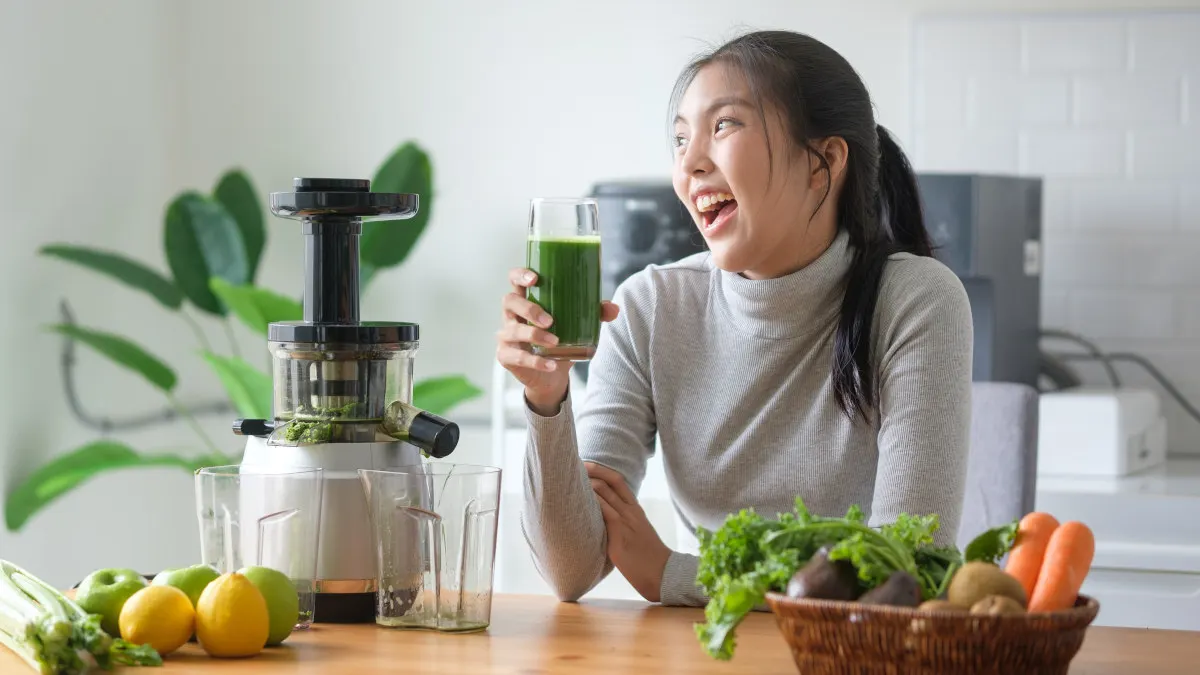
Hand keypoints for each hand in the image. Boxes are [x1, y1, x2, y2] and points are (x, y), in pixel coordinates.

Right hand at [496, 268, 618, 414]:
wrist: (551, 376)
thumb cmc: (560, 342)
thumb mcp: (577, 325)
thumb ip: (594, 314)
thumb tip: (614, 309)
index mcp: (526, 300)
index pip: (514, 279)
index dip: (520, 275)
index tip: (535, 279)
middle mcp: (511, 315)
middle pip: (509, 301)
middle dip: (529, 308)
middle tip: (550, 320)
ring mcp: (506, 336)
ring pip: (513, 330)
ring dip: (535, 335)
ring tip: (555, 342)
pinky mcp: (506, 356)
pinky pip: (518, 357)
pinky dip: (537, 361)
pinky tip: (551, 364)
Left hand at [586, 462, 671, 602]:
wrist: (663, 574)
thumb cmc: (648, 558)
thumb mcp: (637, 534)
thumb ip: (622, 524)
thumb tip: (601, 522)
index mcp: (636, 509)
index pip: (618, 481)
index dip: (601, 470)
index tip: (586, 465)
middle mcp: (631, 511)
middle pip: (609, 481)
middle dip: (590, 471)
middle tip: (573, 466)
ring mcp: (626, 521)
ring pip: (605, 492)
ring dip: (587, 483)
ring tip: (570, 479)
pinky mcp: (619, 535)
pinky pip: (604, 512)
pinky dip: (591, 502)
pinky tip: (578, 499)